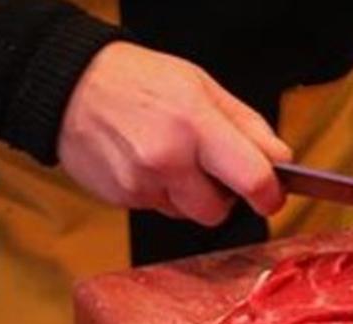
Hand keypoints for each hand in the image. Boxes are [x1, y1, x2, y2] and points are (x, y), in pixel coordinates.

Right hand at [57, 43, 291, 224]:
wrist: (71, 86)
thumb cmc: (139, 81)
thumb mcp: (202, 86)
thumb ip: (247, 126)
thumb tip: (280, 160)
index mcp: (196, 124)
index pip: (253, 178)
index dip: (270, 195)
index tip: (272, 196)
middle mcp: (168, 158)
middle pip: (220, 211)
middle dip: (223, 197)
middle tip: (212, 169)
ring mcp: (142, 182)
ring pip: (189, 213)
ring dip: (190, 196)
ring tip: (172, 159)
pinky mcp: (123, 198)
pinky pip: (160, 208)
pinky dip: (161, 193)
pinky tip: (147, 163)